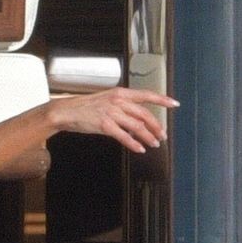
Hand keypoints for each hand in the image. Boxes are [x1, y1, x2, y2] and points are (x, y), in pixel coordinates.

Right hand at [48, 86, 179, 152]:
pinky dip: (134, 144)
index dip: (162, 100)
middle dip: (157, 126)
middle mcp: (118, 101)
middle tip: (163, 135)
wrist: (66, 111)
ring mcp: (112, 113)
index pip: (147, 95)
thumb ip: (123, 106)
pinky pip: (124, 136)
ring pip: (137, 126)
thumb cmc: (86, 107)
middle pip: (145, 114)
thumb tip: (138, 118)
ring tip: (154, 144)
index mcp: (121, 93)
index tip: (174, 104)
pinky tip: (139, 149)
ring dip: (148, 137)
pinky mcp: (105, 125)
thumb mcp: (107, 100)